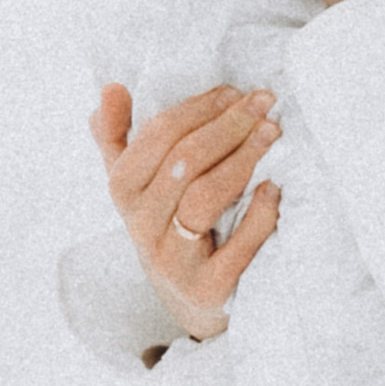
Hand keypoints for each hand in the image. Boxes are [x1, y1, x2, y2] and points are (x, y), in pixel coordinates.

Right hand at [90, 82, 283, 342]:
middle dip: (227, 125)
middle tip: (263, 102)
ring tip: (271, 133)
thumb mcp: (136, 181)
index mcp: (124, 191)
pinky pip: (235, 249)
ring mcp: (173, 259)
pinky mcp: (207, 288)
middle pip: (183, 162)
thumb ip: (118, 134)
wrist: (187, 297)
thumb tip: (112, 88)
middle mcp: (142, 225)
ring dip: (241, 159)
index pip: (156, 136)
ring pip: (204, 198)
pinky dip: (258, 216)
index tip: (234, 92)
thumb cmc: (166, 222)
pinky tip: (272, 188)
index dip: (198, 108)